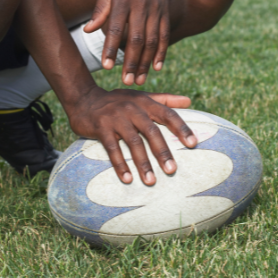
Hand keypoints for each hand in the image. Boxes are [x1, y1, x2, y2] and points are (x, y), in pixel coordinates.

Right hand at [68, 87, 197, 184]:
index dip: (181, 128)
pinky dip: (120, 164)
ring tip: (151, 181)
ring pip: (133, 142)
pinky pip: (112, 148)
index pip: (167, 114)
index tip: (193, 143)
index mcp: (145, 102)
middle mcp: (132, 109)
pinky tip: (127, 179)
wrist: (84, 98)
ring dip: (143, 163)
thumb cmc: (118, 101)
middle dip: (162, 152)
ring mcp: (116, 118)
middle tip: (172, 170)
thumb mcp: (141, 97)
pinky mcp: (101, 127)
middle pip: (152, 131)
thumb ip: (165, 99)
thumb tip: (188, 101)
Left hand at [84, 0, 169, 85]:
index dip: (111, 48)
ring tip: (140, 80)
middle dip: (131, 62)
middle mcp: (141, 4)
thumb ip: (100, 9)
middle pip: (136, 38)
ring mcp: (156, 8)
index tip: (106, 66)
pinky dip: (162, 52)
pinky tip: (158, 67)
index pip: (115, 28)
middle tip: (126, 81)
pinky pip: (166, 34)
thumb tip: (88, 30)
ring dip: (146, 62)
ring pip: (152, 40)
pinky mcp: (166, 10)